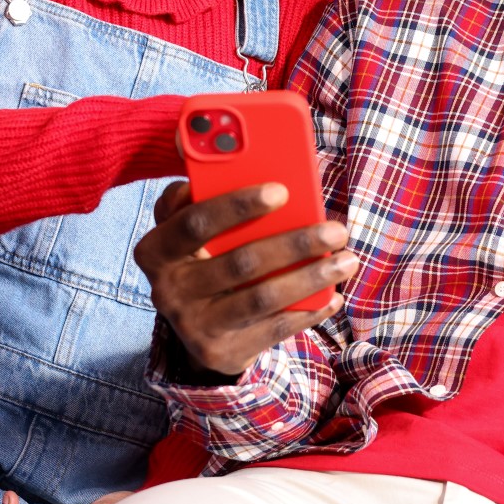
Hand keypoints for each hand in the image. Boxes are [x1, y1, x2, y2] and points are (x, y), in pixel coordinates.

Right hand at [134, 180, 355, 377]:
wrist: (193, 326)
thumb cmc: (203, 255)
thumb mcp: (191, 227)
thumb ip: (203, 193)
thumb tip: (227, 151)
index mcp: (156, 249)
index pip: (195, 222)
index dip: (237, 205)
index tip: (281, 189)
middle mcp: (168, 290)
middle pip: (239, 262)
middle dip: (294, 243)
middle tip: (337, 229)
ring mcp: (193, 325)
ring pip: (261, 298)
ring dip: (311, 277)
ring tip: (347, 259)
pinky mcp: (220, 352)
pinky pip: (273, 330)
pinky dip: (308, 311)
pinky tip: (334, 294)